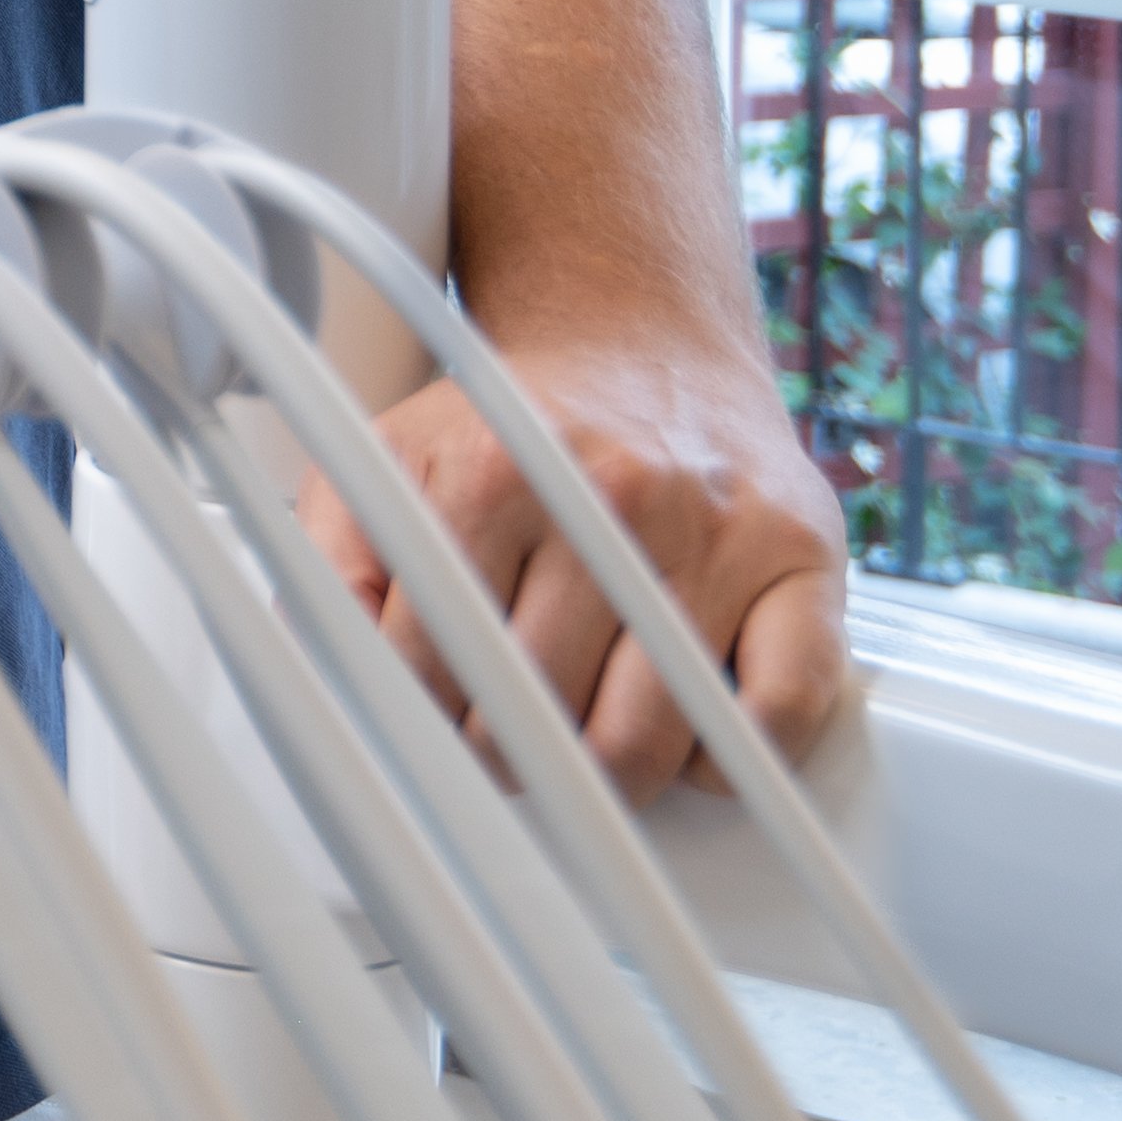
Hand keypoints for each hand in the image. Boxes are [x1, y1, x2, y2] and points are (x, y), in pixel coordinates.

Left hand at [298, 319, 850, 800]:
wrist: (641, 342)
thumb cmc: (516, 426)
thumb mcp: (395, 456)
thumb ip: (336, 553)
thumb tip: (319, 661)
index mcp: (491, 474)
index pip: (431, 664)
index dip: (425, 718)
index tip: (435, 723)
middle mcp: (608, 497)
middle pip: (540, 712)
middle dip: (513, 756)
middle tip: (511, 745)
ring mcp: (711, 532)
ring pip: (648, 735)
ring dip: (609, 777)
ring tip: (587, 750)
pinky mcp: (802, 558)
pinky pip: (781, 710)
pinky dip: (732, 757)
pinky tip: (691, 738)